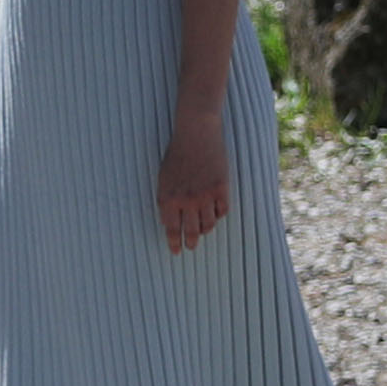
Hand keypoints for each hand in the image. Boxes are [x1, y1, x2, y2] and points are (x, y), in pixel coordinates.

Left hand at [155, 107, 229, 254]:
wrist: (196, 134)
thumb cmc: (177, 154)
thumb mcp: (163, 178)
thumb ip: (166, 201)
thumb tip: (169, 222)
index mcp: (168, 198)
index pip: (171, 229)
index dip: (174, 243)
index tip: (177, 251)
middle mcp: (186, 201)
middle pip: (191, 232)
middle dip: (191, 243)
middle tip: (191, 247)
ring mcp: (205, 196)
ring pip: (208, 224)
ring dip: (205, 229)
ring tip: (203, 229)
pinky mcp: (221, 189)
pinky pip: (222, 211)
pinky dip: (219, 214)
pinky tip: (216, 212)